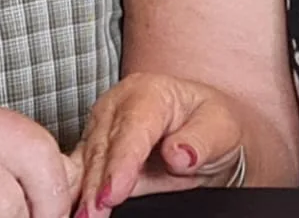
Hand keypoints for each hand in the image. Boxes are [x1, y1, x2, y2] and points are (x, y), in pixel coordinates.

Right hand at [72, 73, 244, 215]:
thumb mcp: (220, 128)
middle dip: (96, 182)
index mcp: (149, 92)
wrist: (203, 128)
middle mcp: (118, 104)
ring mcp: (102, 123)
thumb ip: (199, 141)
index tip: (114, 193)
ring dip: (84, 188)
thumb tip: (177, 155)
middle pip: (103, 146)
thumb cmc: (210, 124)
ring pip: (87, 158)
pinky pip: (81, 166)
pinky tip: (77, 207)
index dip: (121, 164)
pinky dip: (78, 187)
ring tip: (84, 215)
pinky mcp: (93, 144)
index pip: (132, 130)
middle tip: (93, 214)